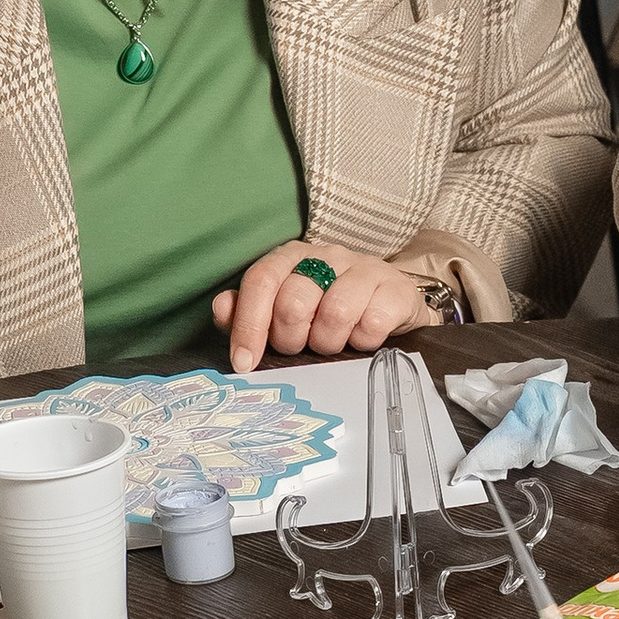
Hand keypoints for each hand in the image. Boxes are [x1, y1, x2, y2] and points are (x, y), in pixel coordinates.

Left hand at [214, 243, 429, 371]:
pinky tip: (363, 339)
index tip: (245, 362)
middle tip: (303, 347)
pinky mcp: (395, 289)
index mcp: (292, 257)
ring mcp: (364, 268)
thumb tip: (223, 310)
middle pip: (294, 302)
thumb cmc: (331, 310)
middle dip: (292, 339)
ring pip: (335, 314)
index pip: (261, 281)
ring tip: (334, 343)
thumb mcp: (286, 312)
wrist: (392, 308)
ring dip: (330, 343)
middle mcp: (327, 255)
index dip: (249, 325)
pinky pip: (372, 325)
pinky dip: (363, 342)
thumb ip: (250, 312)